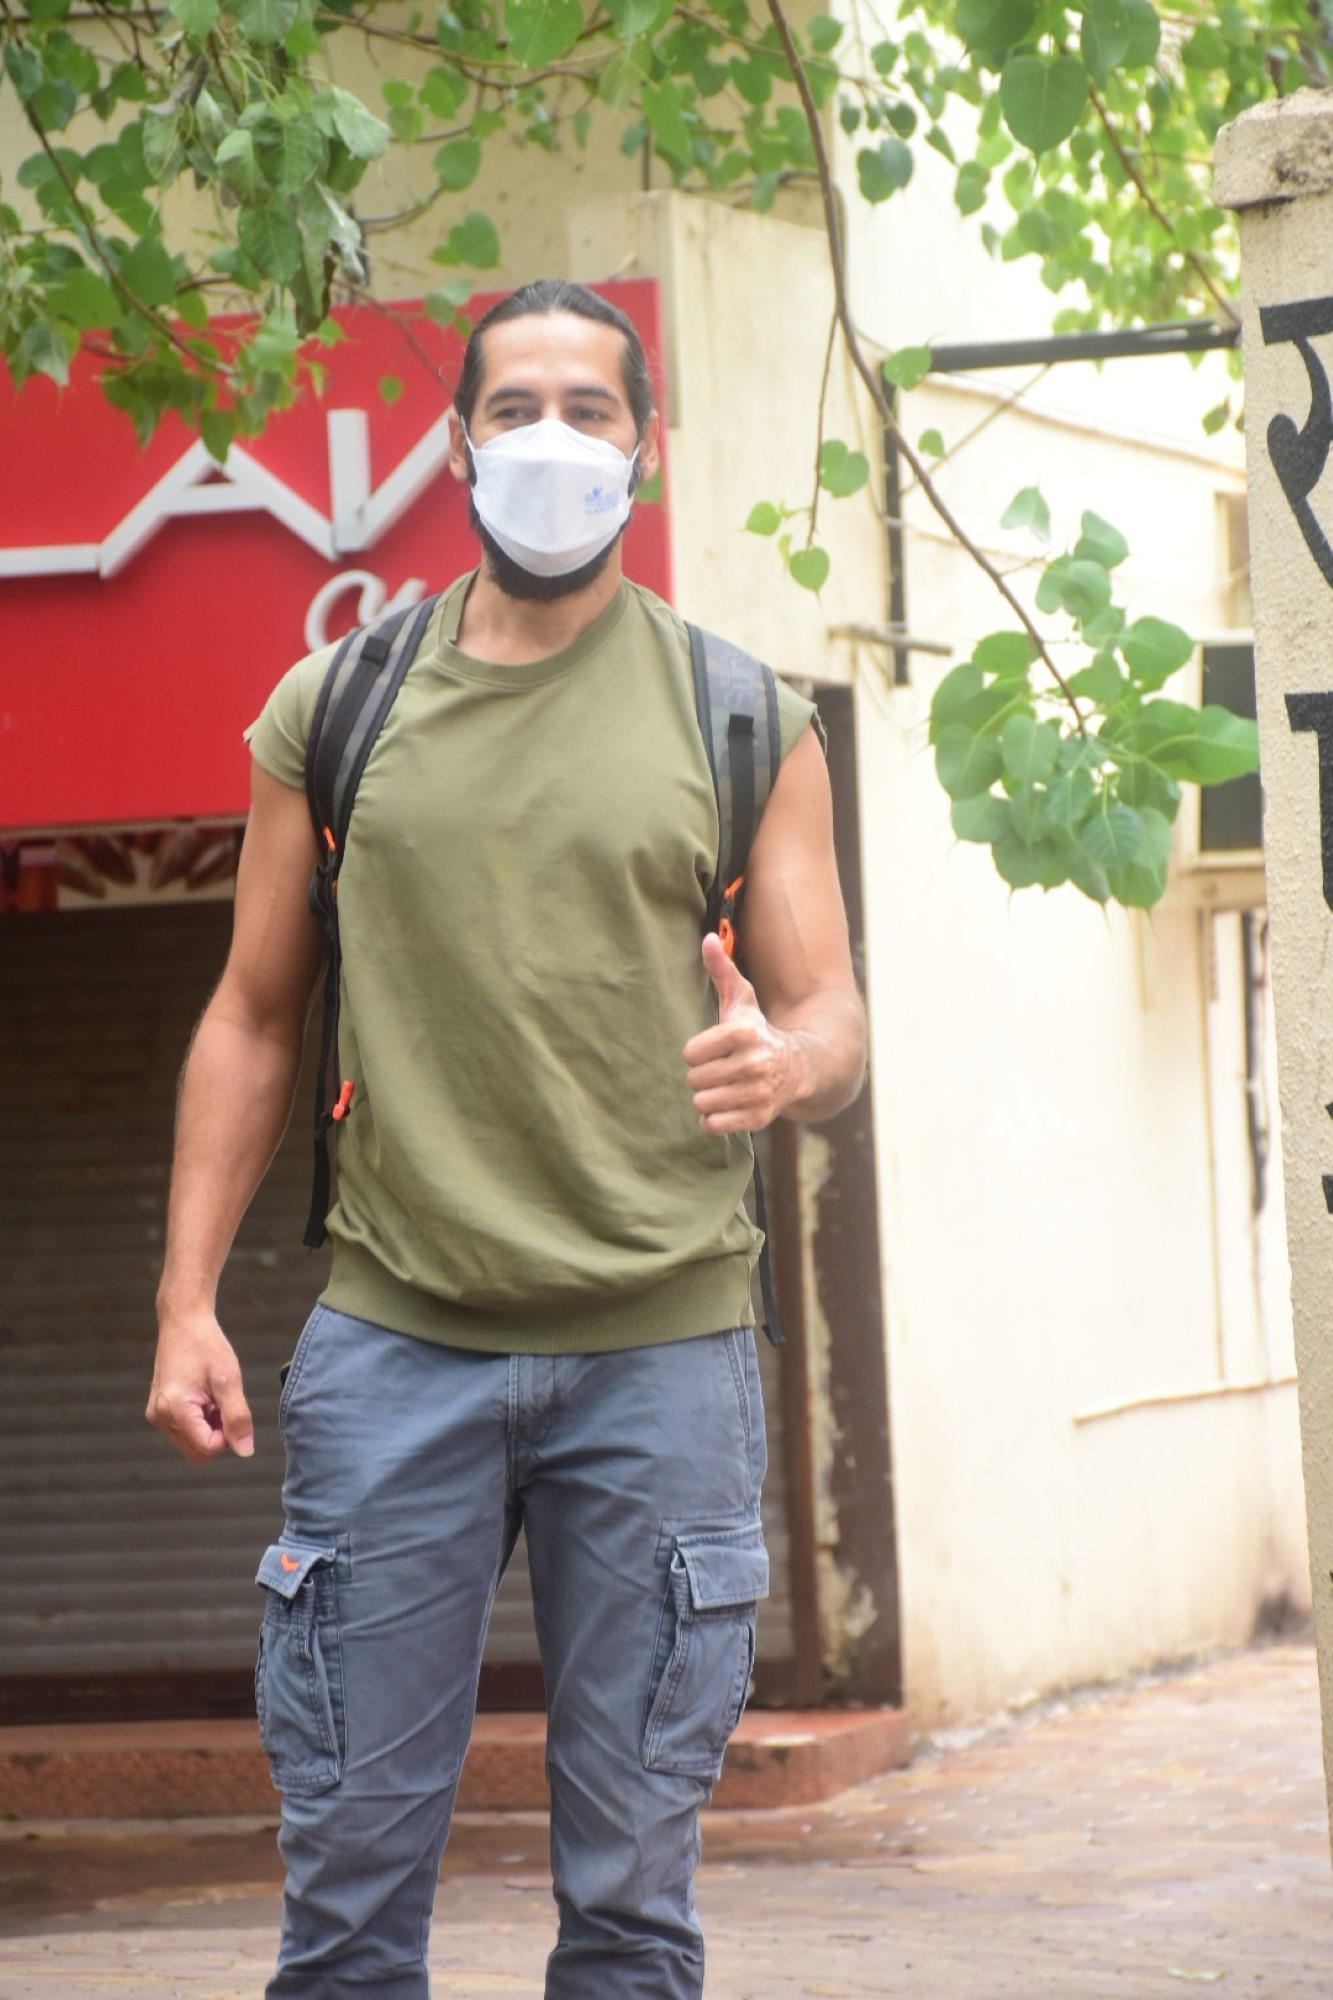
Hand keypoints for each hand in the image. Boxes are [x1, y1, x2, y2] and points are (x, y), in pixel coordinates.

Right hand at [146, 1308, 254, 1464]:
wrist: (184, 1322)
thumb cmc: (206, 1345)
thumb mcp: (229, 1380)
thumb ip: (237, 1417)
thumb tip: (245, 1450)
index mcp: (174, 1409)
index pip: (207, 1449)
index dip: (228, 1436)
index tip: (232, 1410)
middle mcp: (159, 1417)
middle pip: (197, 1452)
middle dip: (217, 1435)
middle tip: (222, 1403)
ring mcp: (156, 1415)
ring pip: (191, 1444)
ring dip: (209, 1428)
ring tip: (212, 1397)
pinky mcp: (159, 1411)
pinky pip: (184, 1431)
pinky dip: (199, 1422)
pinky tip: (204, 1397)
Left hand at [683, 932, 810, 1134]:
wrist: (798, 1069)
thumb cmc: (758, 1032)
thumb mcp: (742, 1000)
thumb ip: (722, 970)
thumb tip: (707, 938)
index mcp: (744, 1033)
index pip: (691, 1053)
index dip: (698, 1052)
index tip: (714, 1050)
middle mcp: (753, 1064)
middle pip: (695, 1080)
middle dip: (704, 1076)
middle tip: (722, 1070)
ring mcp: (758, 1094)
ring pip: (702, 1103)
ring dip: (708, 1098)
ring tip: (726, 1087)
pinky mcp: (758, 1119)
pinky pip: (713, 1125)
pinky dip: (714, 1119)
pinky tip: (728, 1106)